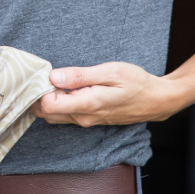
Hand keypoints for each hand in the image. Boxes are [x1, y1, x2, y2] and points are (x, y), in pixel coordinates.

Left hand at [32, 62, 180, 126]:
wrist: (156, 100)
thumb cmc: (136, 82)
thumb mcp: (110, 72)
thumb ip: (80, 76)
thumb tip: (53, 76)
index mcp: (87, 105)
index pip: (47, 105)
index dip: (40, 89)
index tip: (43, 74)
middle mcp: (82, 117)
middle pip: (45, 113)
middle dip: (38, 95)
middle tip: (44, 75)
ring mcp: (85, 121)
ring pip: (52, 116)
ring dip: (46, 100)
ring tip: (53, 79)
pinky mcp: (87, 120)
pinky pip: (62, 115)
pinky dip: (56, 103)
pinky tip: (62, 88)